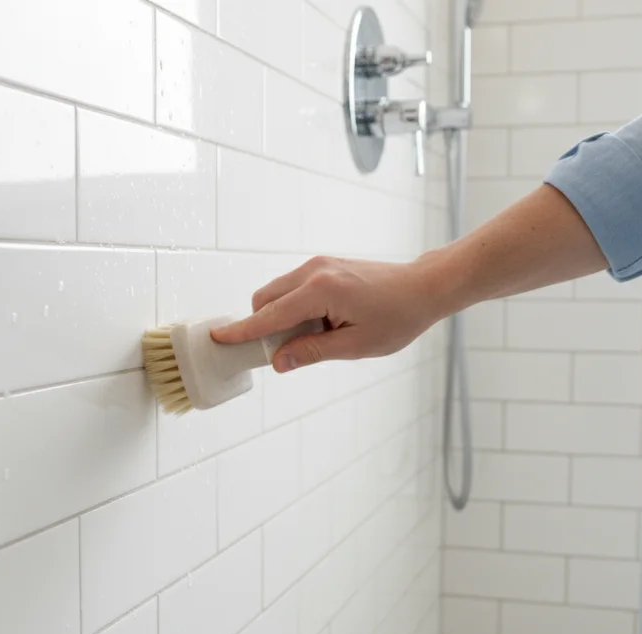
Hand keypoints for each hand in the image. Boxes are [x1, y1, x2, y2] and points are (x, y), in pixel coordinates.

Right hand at [209, 256, 448, 372]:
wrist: (422, 288)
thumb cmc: (397, 317)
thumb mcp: (355, 346)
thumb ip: (312, 352)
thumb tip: (279, 361)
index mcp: (321, 291)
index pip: (270, 315)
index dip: (243, 331)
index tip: (219, 339)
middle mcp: (314, 271)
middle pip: (265, 299)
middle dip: (264, 326)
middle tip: (289, 352)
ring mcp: (319, 264)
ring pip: (278, 292)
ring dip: (282, 317)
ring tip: (319, 336)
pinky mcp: (324, 265)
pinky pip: (294, 287)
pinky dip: (295, 307)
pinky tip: (324, 323)